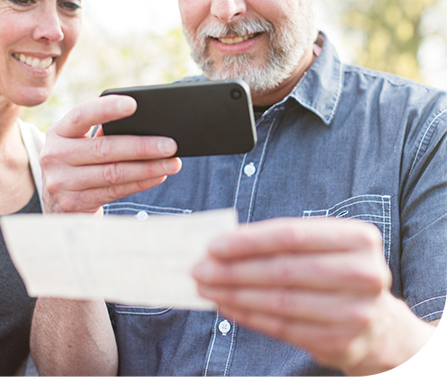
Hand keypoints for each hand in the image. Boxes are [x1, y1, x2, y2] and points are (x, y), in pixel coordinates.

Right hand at [40, 94, 181, 214]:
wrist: (59, 204)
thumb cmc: (79, 165)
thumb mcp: (80, 145)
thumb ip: (102, 134)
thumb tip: (147, 127)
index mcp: (58, 132)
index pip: (81, 115)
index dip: (106, 108)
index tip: (133, 104)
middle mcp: (54, 156)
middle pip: (103, 148)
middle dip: (141, 146)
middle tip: (170, 144)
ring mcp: (61, 183)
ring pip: (113, 173)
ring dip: (147, 168)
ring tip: (172, 163)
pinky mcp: (74, 204)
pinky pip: (114, 191)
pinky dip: (140, 183)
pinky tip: (158, 176)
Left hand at [192, 218, 394, 370]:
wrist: (379, 325)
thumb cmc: (335, 271)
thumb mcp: (320, 246)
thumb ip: (279, 241)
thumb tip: (221, 243)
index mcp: (358, 239)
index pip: (291, 235)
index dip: (248, 240)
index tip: (213, 245)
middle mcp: (364, 274)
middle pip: (283, 270)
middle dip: (234, 269)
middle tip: (199, 269)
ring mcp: (356, 312)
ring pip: (279, 301)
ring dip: (234, 294)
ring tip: (205, 287)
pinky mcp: (341, 342)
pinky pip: (282, 327)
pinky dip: (248, 315)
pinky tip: (226, 305)